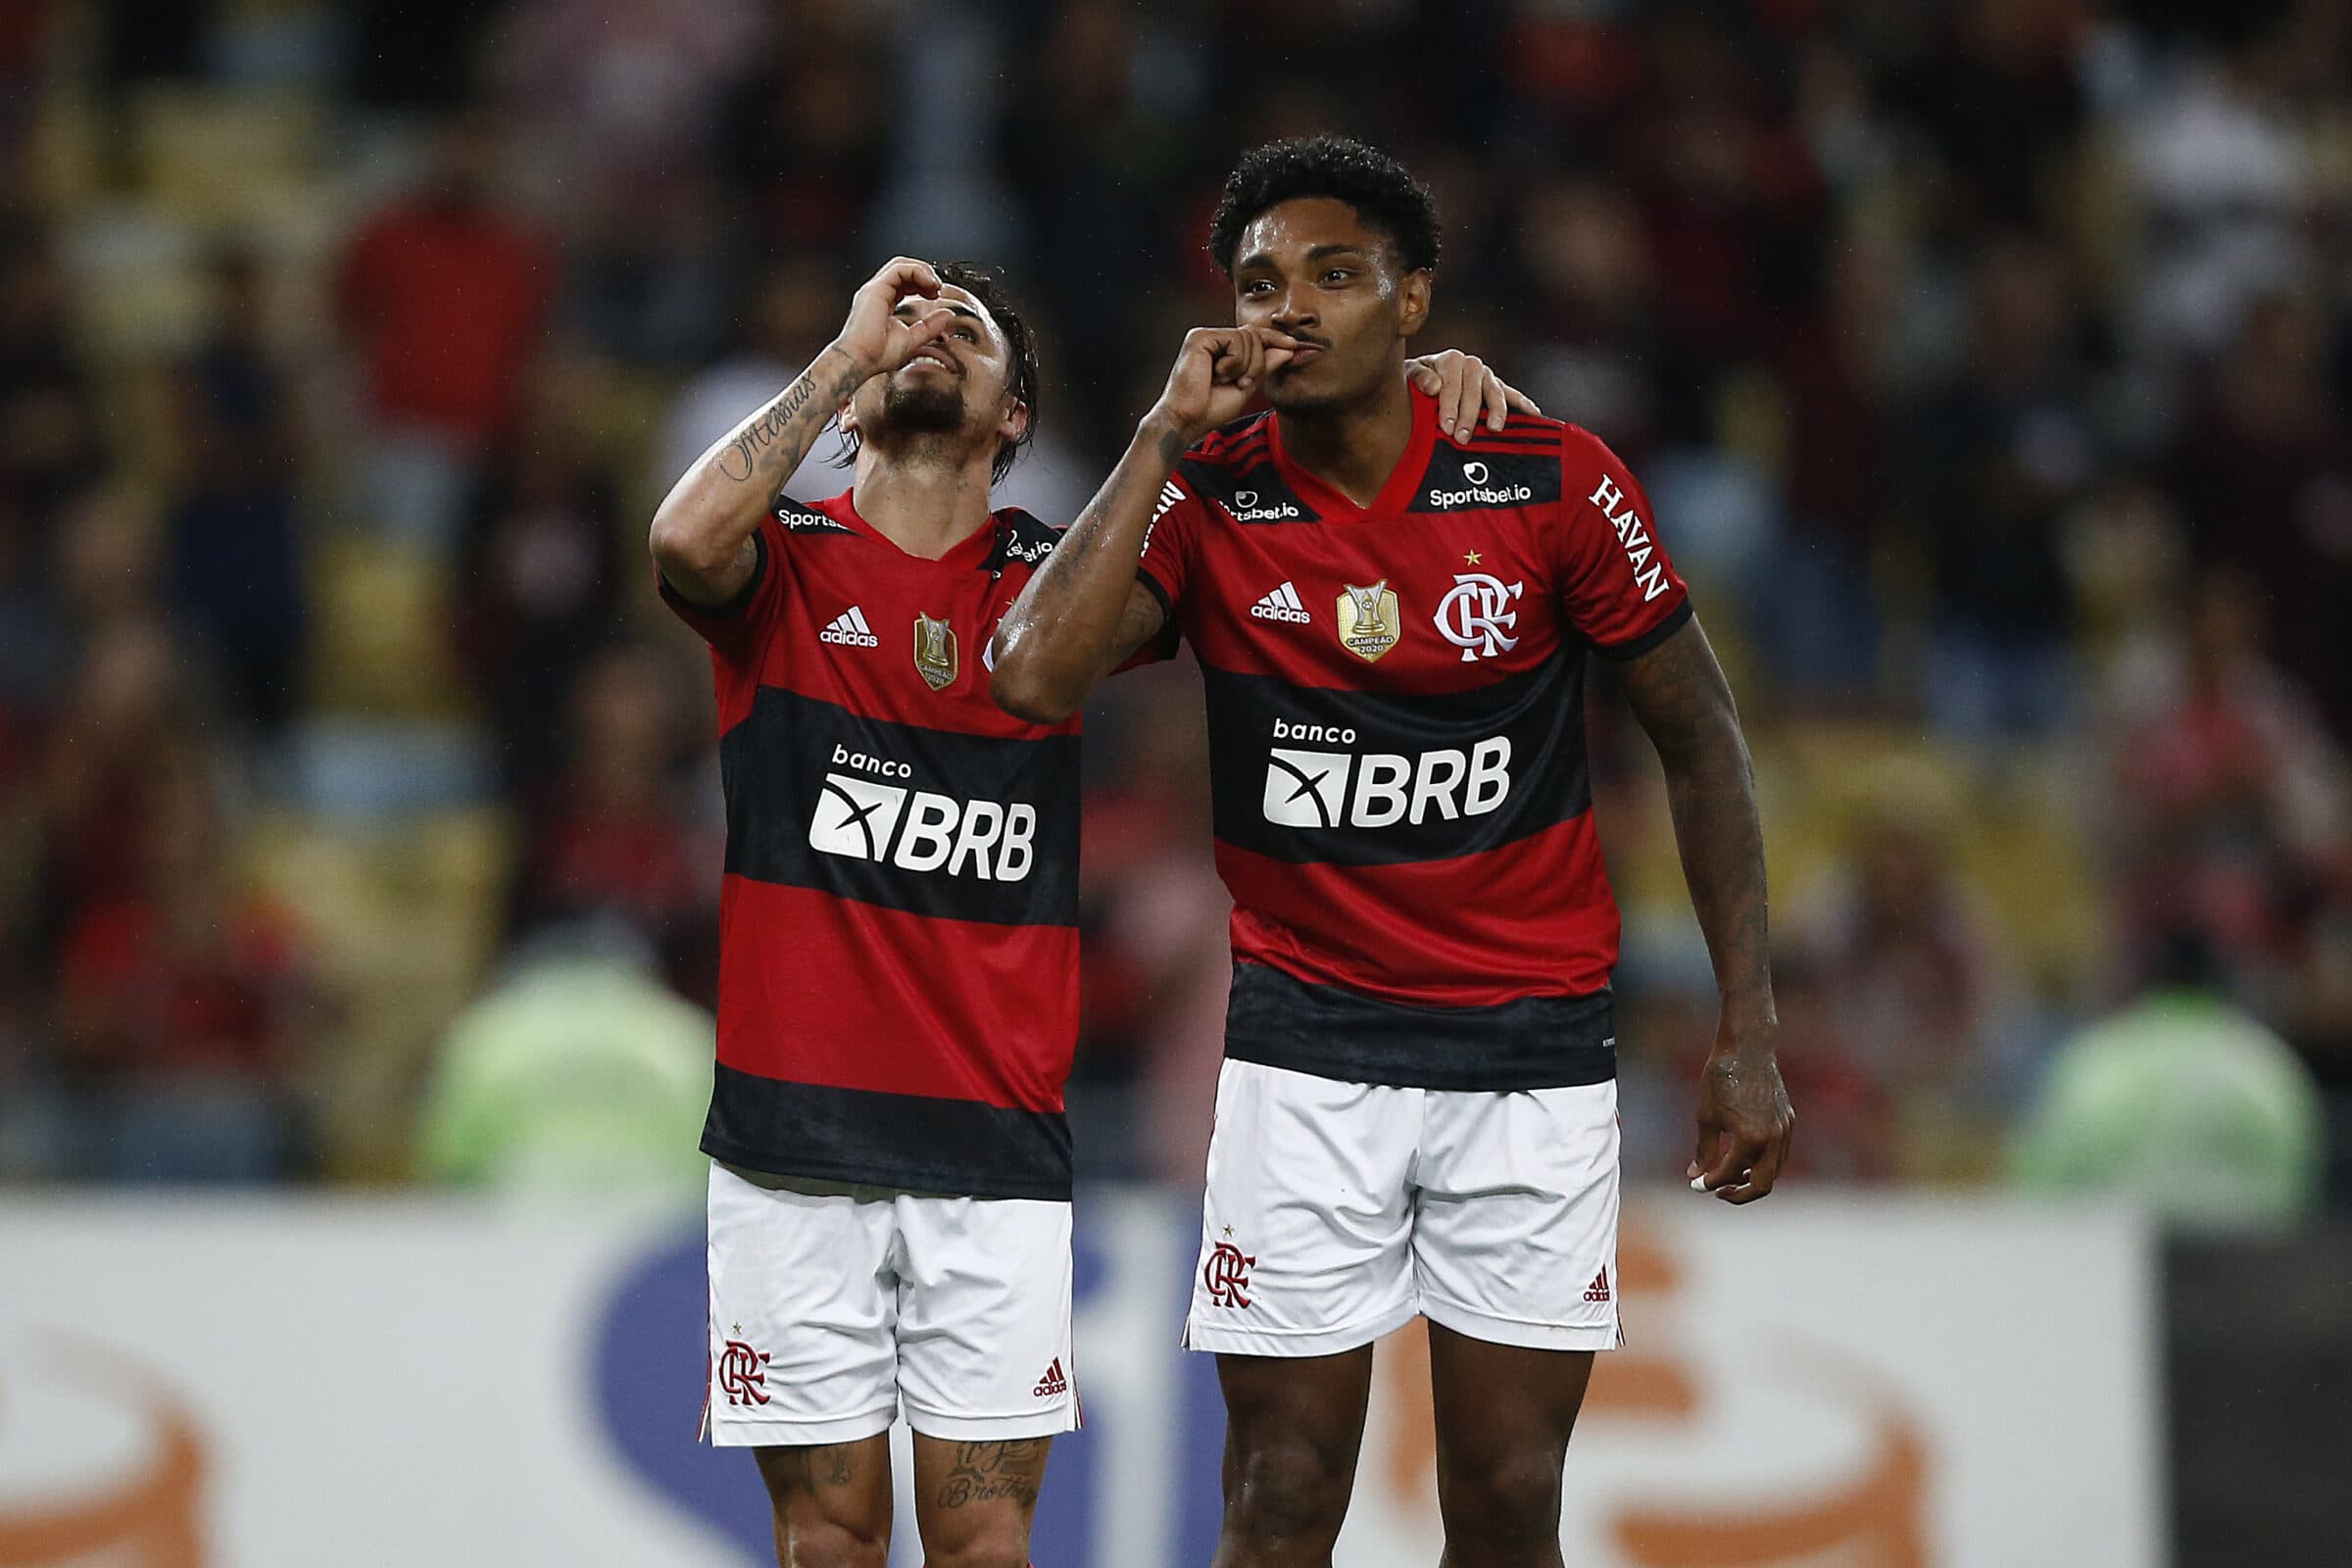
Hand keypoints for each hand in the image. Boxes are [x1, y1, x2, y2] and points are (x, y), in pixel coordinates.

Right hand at [828, 256, 957, 380]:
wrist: (860, 360)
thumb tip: (947, 314)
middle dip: (924, 274)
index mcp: (883, 302)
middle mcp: (877, 293)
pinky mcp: (876, 288)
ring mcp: (875, 289)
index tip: (936, 295)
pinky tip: (929, 284)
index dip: (923, 284)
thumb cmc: (877, 355)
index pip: (905, 282)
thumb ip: (930, 326)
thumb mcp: (913, 339)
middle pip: (903, 270)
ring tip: (935, 285)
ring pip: (901, 264)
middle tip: (937, 288)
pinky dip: (918, 272)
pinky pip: (899, 269)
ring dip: (923, 271)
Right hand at [1146, 326, 1300, 446]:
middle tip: (1243, 384)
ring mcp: (1206, 336)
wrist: (1187, 420)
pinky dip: (1235, 361)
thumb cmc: (1209, 409)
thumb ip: (1265, 367)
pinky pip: (1236, 340)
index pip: (1255, 336)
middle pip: (1256, 335)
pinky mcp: (1200, 337)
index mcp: (1222, 350)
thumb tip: (1287, 350)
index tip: (1295, 347)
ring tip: (1228, 381)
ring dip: (1247, 366)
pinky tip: (1219, 374)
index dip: (1275, 340)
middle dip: (1258, 363)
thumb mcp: (1247, 387)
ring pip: (1249, 338)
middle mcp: (1213, 339)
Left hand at [1408, 350, 1540, 442]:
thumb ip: (1419, 377)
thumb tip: (1434, 386)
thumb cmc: (1414, 381)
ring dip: (1496, 410)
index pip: (1452, 384)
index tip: (1446, 426)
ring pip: (1495, 392)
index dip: (1449, 405)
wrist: (1420, 381)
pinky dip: (1523, 403)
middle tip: (1462, 437)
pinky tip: (1534, 414)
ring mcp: (1486, 376)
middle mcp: (1471, 365)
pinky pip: (1512, 394)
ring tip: (1494, 428)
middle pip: (1474, 390)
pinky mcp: (1496, 387)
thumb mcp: (1409, 374)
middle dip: (1469, 415)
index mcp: (1450, 360)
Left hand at [1688, 1021, 1793, 1203]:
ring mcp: (1784, 1131)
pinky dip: (1764, 1162)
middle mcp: (1773, 1138)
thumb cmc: (1721, 1079)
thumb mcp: (1706, 1116)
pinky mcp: (1788, 1121)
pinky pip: (1780, 1154)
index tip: (1696, 1184)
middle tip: (1719, 1192)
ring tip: (1730, 1174)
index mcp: (1750, 1139)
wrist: (1747, 1049)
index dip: (1710, 1183)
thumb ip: (1704, 1151)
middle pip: (1763, 1185)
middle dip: (1740, 1194)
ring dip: (1753, 1178)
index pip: (1730, 1174)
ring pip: (1774, 1171)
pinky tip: (1744, 1156)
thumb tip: (1696, 1176)